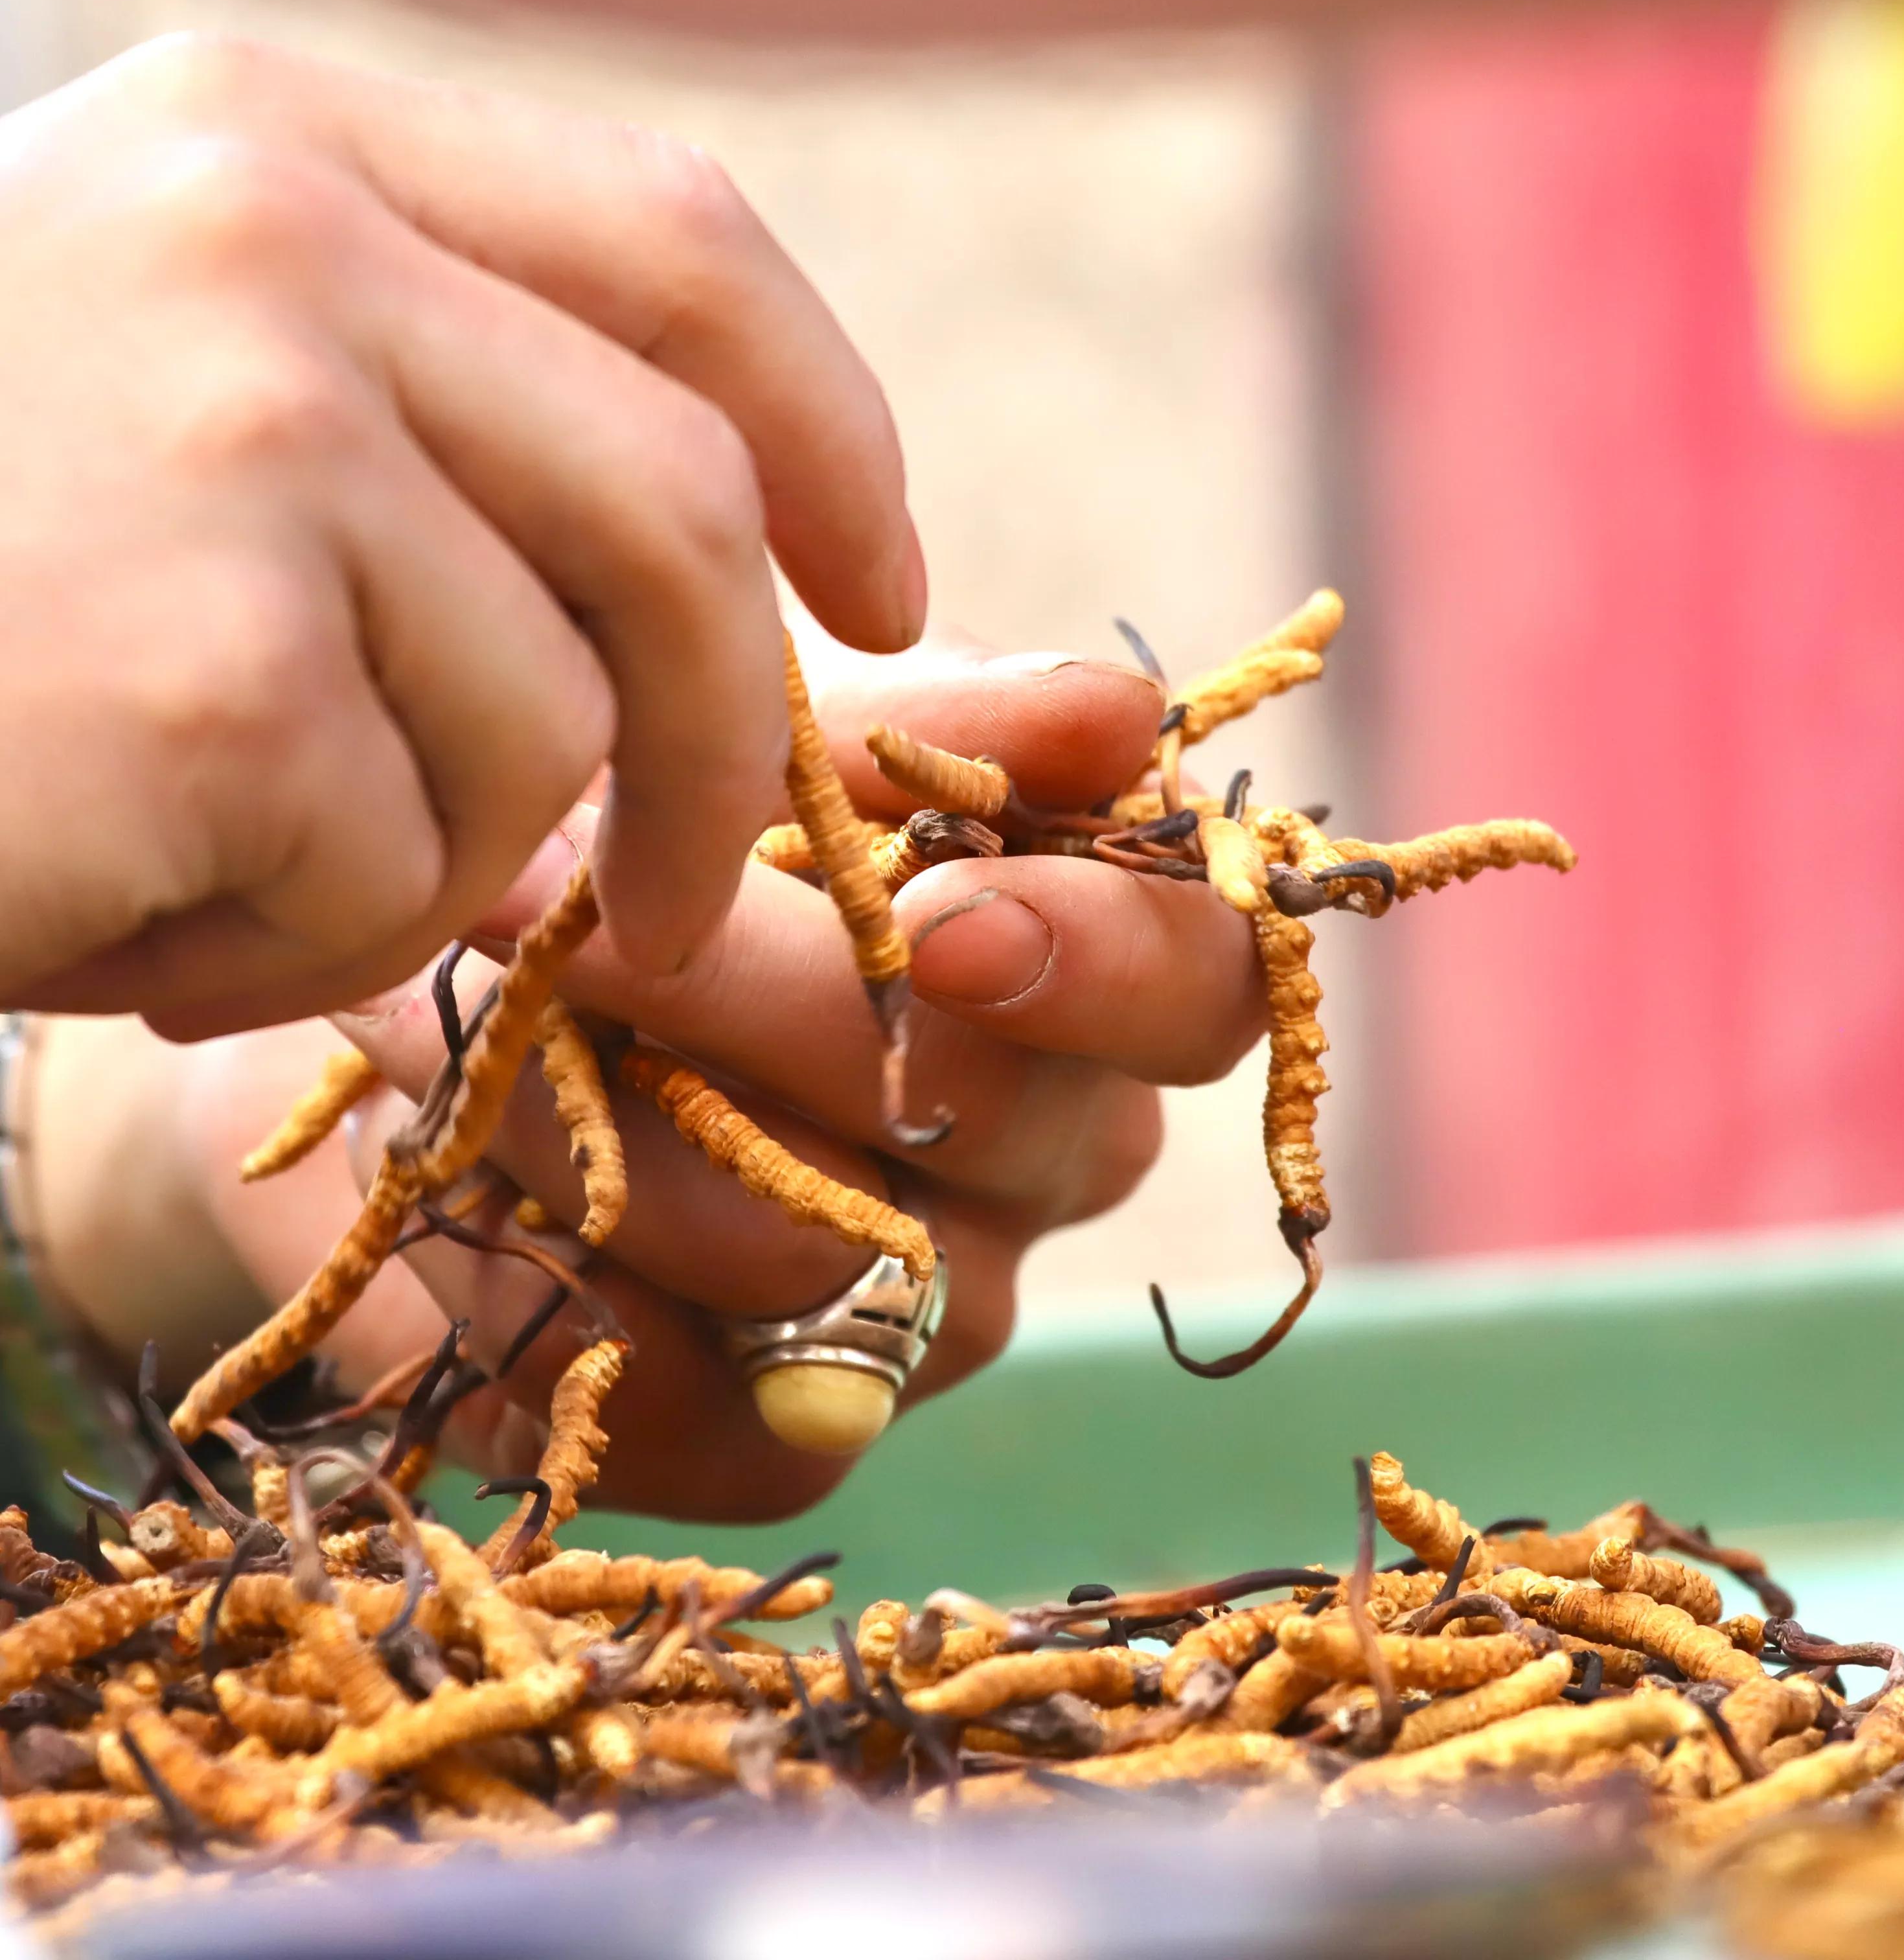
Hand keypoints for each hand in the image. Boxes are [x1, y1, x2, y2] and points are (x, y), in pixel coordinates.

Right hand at [0, 33, 920, 1031]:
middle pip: (678, 521)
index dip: (826, 432)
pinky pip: (386, 874)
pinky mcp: (204, 665)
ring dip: (411, 865)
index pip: (682, 246)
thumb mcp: (149, 391)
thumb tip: (723, 569)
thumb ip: (420, 413)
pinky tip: (100, 903)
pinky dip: (274, 949)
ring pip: (540, 734)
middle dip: (720, 745)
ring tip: (198, 863)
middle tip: (667, 900)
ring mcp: (243, 439)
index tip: (878, 590)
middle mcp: (272, 244)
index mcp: (274, 141)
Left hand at [35, 638, 1267, 1522]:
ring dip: (587, 1111)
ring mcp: (934, 1318)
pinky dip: (533, 1268)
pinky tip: (463, 1172)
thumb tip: (1124, 718)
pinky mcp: (784, 1440)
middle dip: (753, 997)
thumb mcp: (788, 736)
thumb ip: (950, 723)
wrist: (449, 1000)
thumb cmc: (662, 827)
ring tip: (447, 1004)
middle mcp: (1052, 1161)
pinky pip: (680, 1392)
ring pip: (805, 1246)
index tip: (944, 921)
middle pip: (989, 1117)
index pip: (1201, 990)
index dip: (1104, 961)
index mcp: (1098, 977)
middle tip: (547, 894)